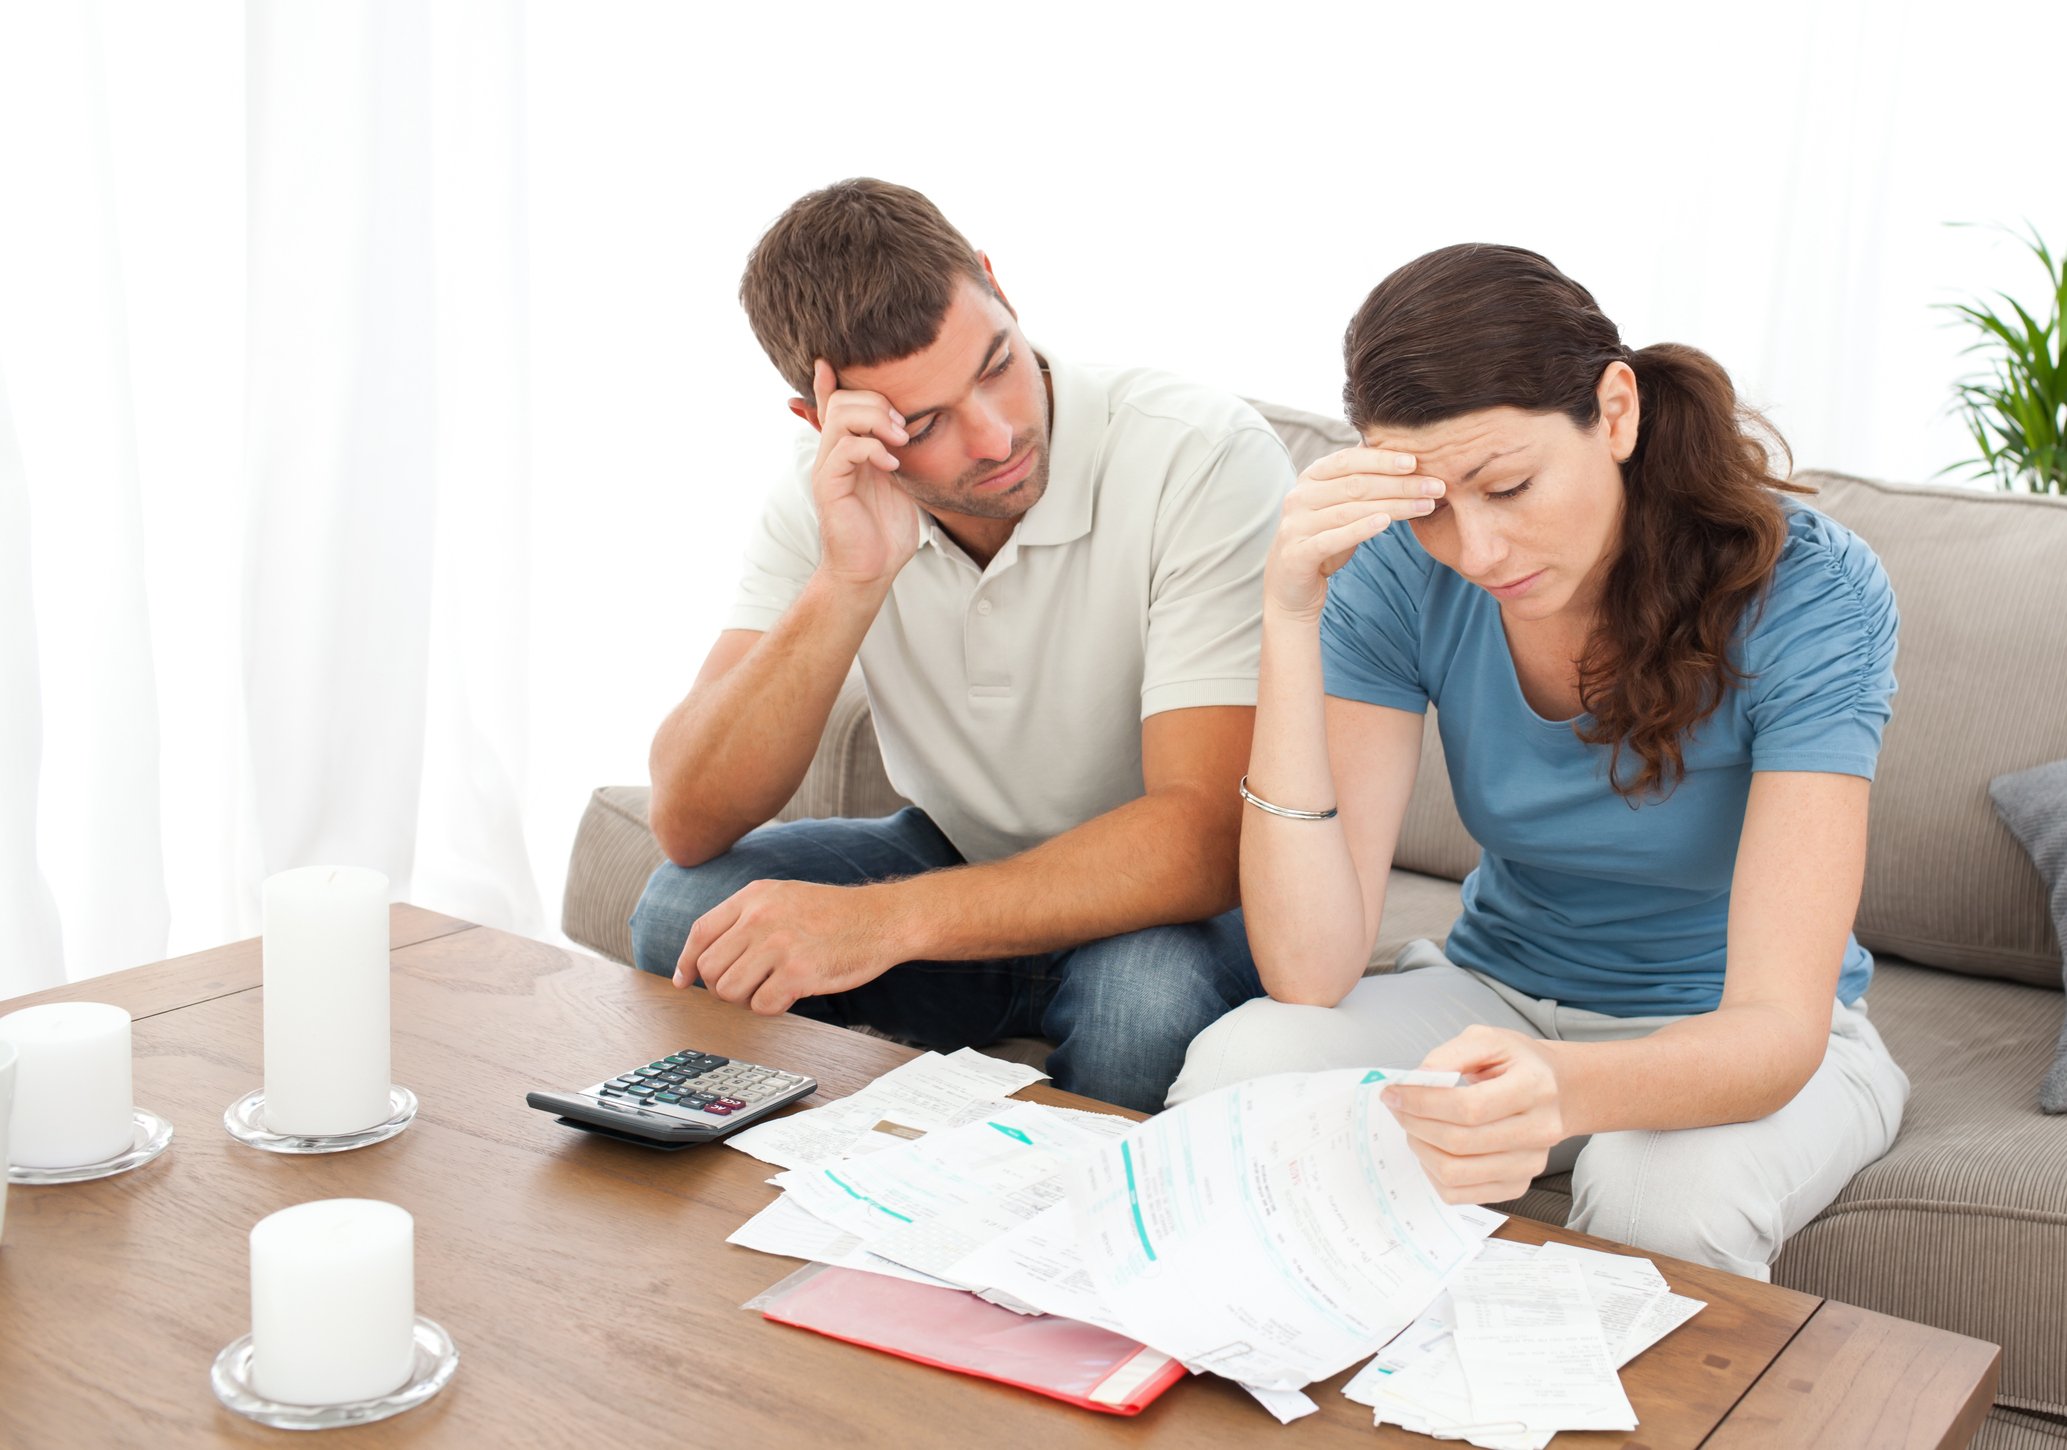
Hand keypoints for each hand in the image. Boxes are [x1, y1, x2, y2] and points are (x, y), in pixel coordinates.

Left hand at [674, 879, 904, 1014]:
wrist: (880, 919)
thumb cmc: (834, 914)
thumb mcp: (784, 897)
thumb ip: (746, 918)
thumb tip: (705, 958)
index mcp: (754, 897)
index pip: (701, 932)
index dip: (686, 961)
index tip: (684, 981)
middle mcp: (760, 918)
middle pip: (710, 968)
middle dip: (722, 985)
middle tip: (747, 985)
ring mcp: (778, 945)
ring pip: (728, 991)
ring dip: (745, 999)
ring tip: (770, 988)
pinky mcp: (797, 973)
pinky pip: (761, 1005)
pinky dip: (772, 1007)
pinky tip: (791, 993)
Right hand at [807, 359, 921, 588]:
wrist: (872, 569)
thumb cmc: (887, 528)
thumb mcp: (901, 479)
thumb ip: (899, 451)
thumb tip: (914, 426)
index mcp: (848, 448)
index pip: (834, 404)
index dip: (832, 380)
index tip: (832, 358)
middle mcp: (833, 452)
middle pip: (842, 400)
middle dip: (877, 401)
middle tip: (905, 426)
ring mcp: (829, 467)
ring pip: (841, 417)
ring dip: (876, 419)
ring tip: (901, 440)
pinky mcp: (829, 485)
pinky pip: (845, 449)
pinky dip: (873, 449)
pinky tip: (892, 465)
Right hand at [1263, 447, 1445, 621]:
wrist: (1292, 588)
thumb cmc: (1324, 540)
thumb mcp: (1340, 505)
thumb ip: (1359, 481)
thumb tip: (1396, 450)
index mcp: (1310, 479)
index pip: (1348, 460)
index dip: (1382, 458)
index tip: (1416, 461)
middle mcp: (1299, 497)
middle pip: (1356, 485)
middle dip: (1400, 484)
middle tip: (1436, 485)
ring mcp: (1296, 525)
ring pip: (1351, 510)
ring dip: (1394, 506)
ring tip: (1426, 505)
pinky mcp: (1297, 553)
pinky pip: (1333, 538)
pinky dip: (1361, 529)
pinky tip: (1386, 523)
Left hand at [1380, 1025, 1566, 1203]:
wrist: (1554, 1091)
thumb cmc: (1516, 1063)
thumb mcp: (1487, 1039)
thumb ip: (1450, 1054)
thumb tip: (1415, 1080)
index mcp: (1535, 1087)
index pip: (1469, 1107)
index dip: (1422, 1102)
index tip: (1392, 1092)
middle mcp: (1540, 1131)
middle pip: (1460, 1142)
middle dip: (1415, 1123)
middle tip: (1397, 1107)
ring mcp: (1530, 1164)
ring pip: (1456, 1173)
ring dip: (1421, 1149)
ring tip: (1414, 1126)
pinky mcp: (1517, 1185)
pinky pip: (1460, 1194)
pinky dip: (1433, 1173)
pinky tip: (1431, 1148)